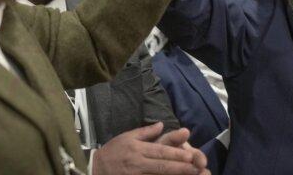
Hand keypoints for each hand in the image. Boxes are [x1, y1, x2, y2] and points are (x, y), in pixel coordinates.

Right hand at [92, 123, 206, 174]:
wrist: (95, 168)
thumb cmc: (113, 151)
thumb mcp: (127, 137)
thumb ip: (146, 132)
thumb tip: (162, 124)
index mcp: (138, 149)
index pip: (160, 152)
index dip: (175, 154)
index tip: (190, 155)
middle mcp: (138, 163)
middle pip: (162, 166)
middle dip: (180, 168)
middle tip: (196, 168)